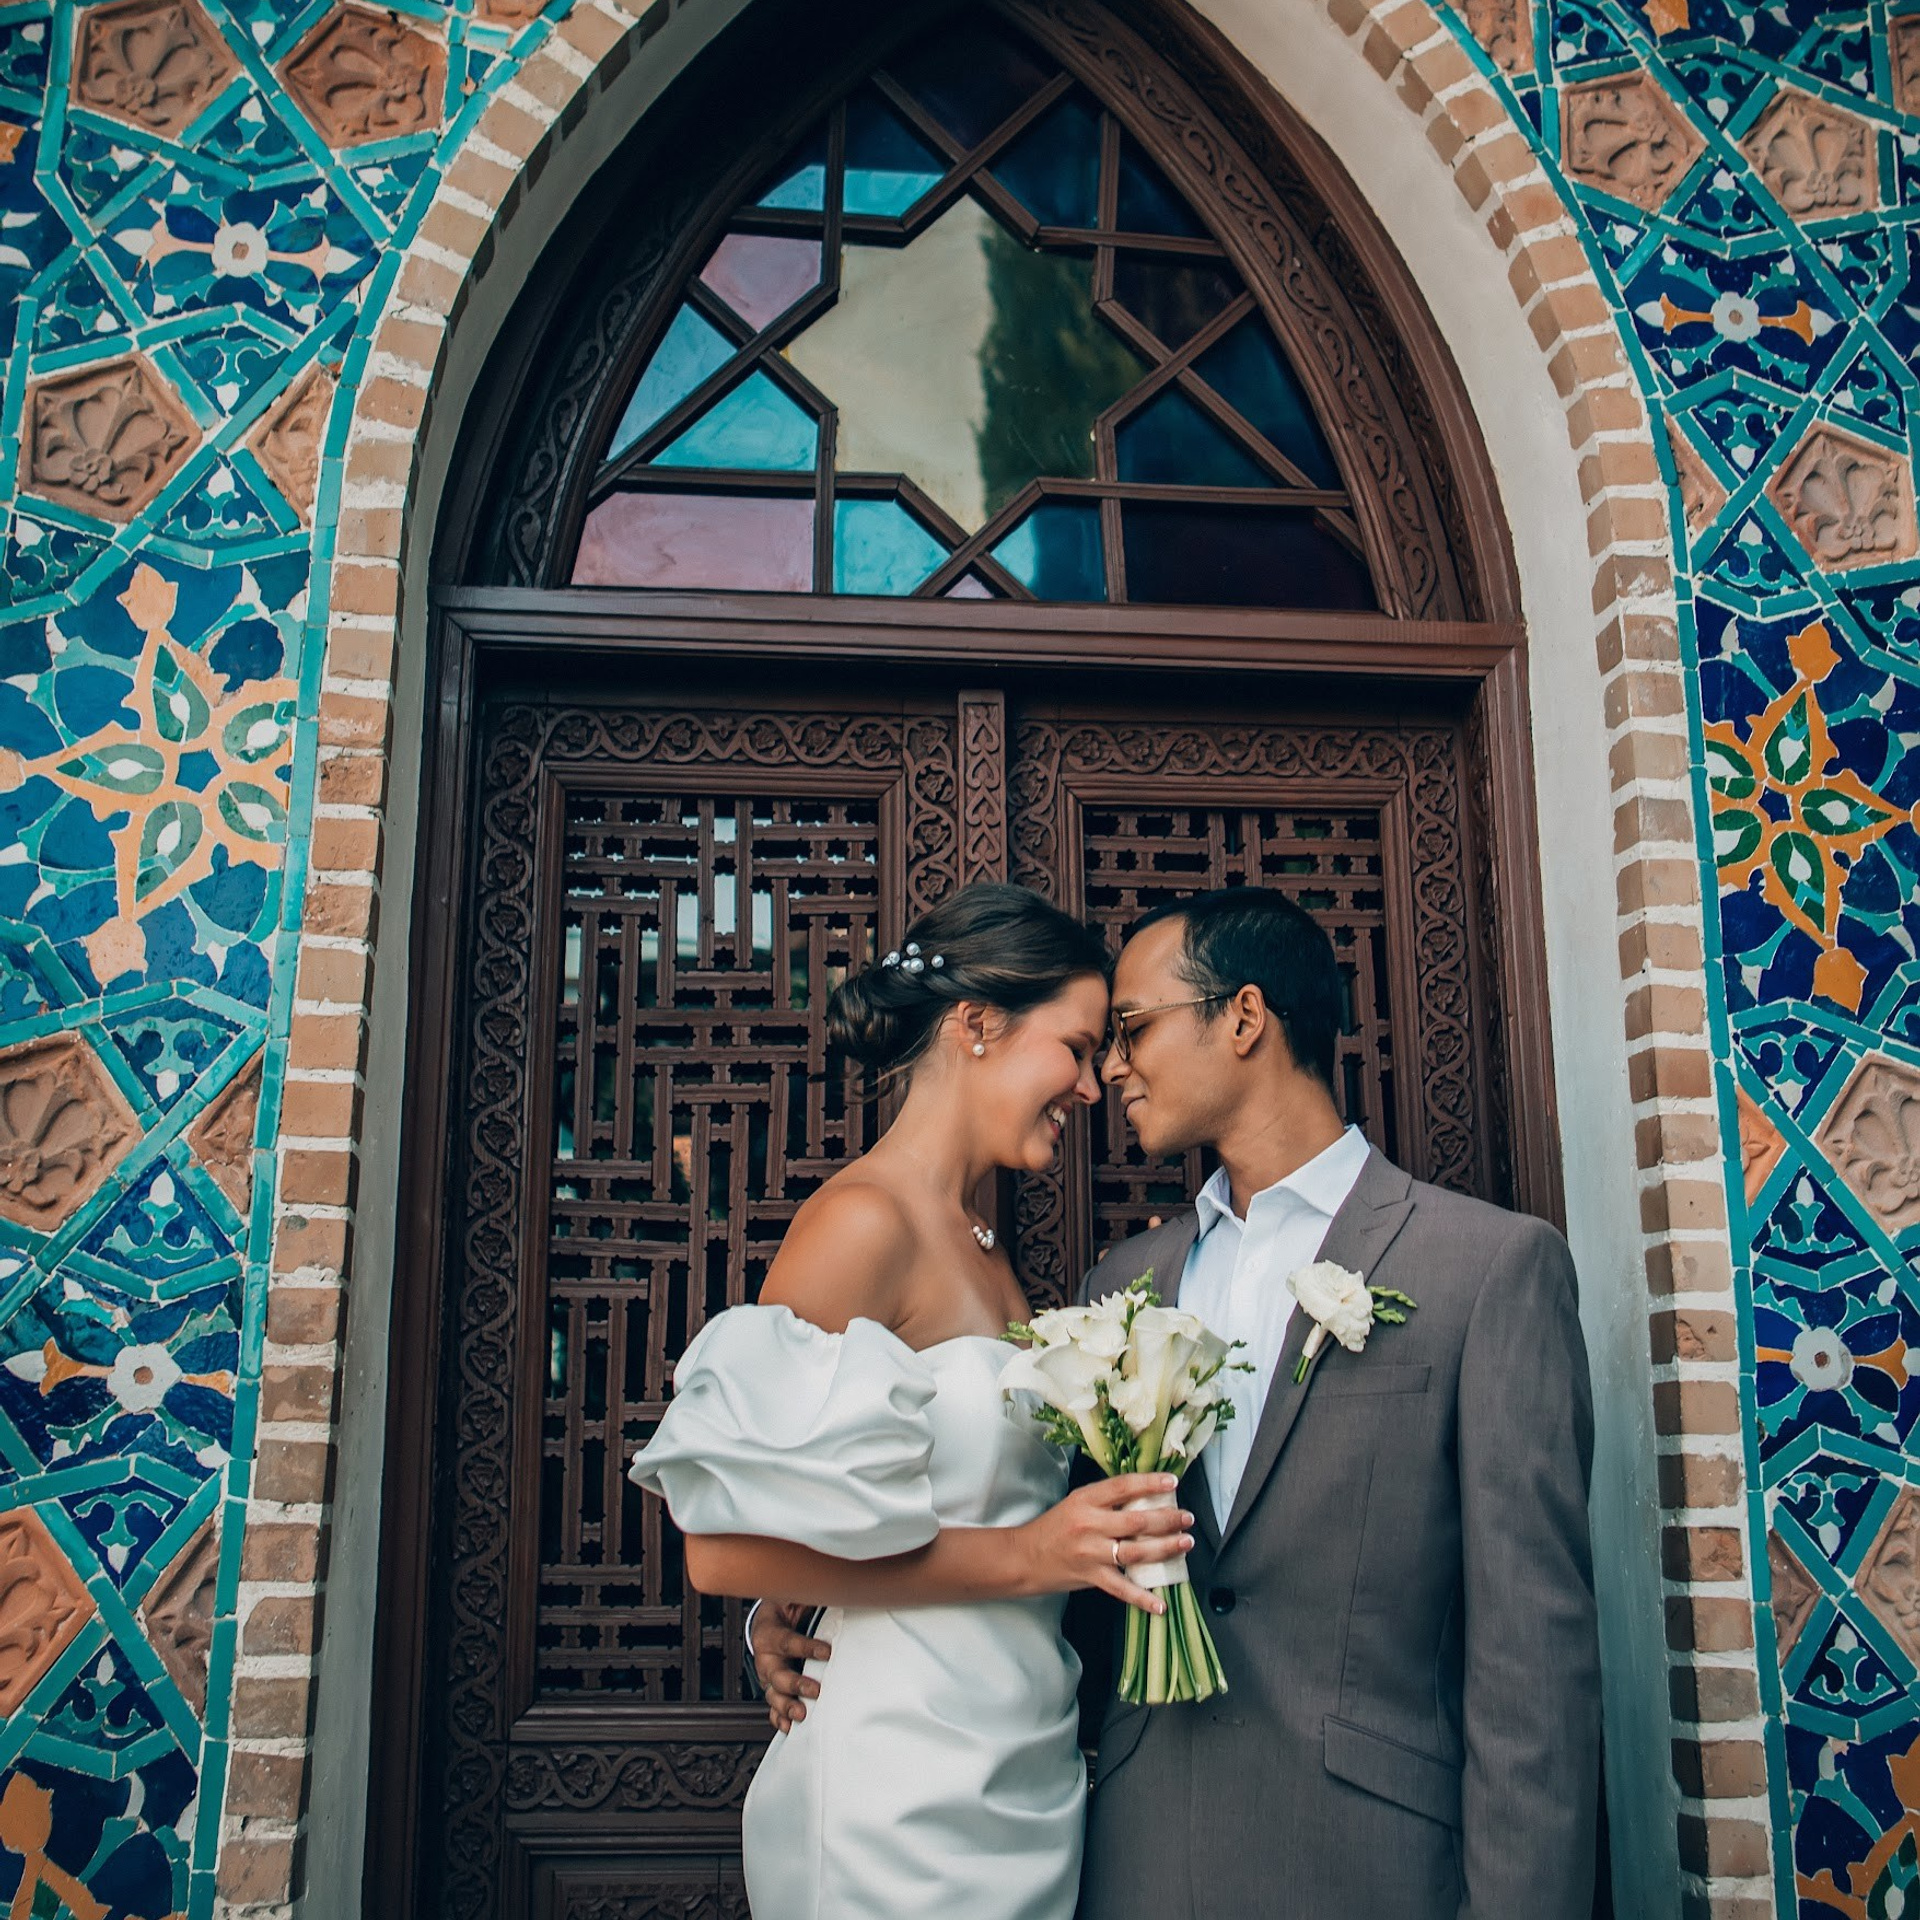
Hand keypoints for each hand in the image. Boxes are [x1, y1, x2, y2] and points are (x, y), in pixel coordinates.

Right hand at [751, 1600, 831, 1734]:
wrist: (766, 1623)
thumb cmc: (782, 1610)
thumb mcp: (789, 1597)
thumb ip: (804, 1595)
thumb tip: (831, 1587)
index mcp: (770, 1634)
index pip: (788, 1641)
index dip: (807, 1647)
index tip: (827, 1651)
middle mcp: (766, 1659)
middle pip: (778, 1675)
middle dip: (796, 1684)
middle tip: (816, 1690)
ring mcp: (768, 1677)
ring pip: (773, 1695)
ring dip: (787, 1706)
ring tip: (801, 1715)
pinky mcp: (772, 1688)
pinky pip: (772, 1707)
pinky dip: (779, 1718)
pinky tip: (788, 1727)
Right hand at [1016, 1473, 1192, 1612]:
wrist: (1025, 1557)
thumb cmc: (1054, 1527)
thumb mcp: (1076, 1503)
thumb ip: (1106, 1500)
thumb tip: (1145, 1496)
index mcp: (1085, 1500)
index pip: (1122, 1486)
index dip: (1150, 1483)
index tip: (1172, 1483)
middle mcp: (1089, 1525)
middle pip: (1136, 1521)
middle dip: (1167, 1519)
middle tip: (1187, 1518)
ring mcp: (1091, 1553)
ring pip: (1135, 1551)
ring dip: (1165, 1548)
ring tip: (1185, 1543)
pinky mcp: (1091, 1577)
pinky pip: (1122, 1589)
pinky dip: (1143, 1599)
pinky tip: (1161, 1604)